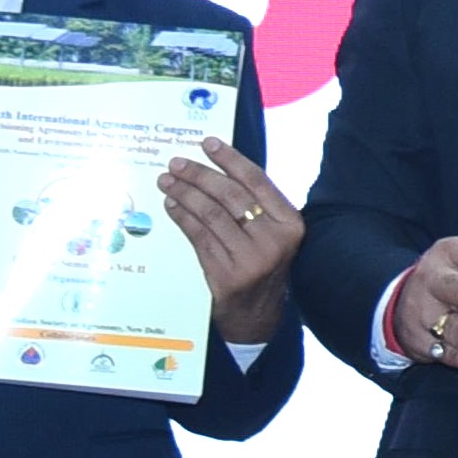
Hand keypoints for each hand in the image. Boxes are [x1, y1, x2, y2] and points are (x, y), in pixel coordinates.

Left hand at [157, 138, 302, 346]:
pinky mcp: (226, 275)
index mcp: (290, 223)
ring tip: (167, 181)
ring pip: (211, 215)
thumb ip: (254, 205)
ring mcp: (250, 260)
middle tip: (176, 163)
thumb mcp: (271, 233)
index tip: (207, 143)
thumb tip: (217, 167)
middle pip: (230, 196)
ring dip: (185, 194)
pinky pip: (199, 237)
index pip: (257, 182)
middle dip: (200, 175)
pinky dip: (182, 218)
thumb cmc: (262, 264)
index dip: (230, 159)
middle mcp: (274, 240)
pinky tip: (172, 206)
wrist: (257, 315)